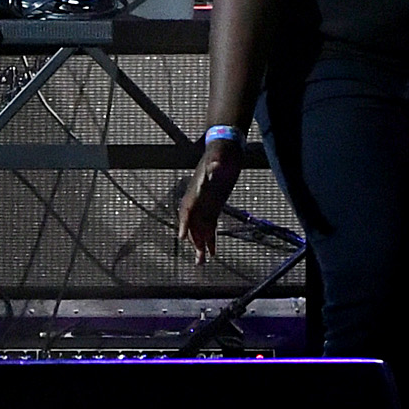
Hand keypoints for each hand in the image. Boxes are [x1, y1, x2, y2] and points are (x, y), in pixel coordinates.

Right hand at [179, 141, 242, 260]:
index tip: (182, 237)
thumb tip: (214, 165)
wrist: (226, 147)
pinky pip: (210, 225)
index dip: (184, 223)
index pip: (187, 209)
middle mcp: (198, 198)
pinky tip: (213, 251)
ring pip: (200, 227)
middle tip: (198, 258)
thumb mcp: (219, 156)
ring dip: (201, 244)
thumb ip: (215, 162)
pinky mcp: (214, 206)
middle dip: (194, 240)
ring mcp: (205, 203)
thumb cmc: (222, 151)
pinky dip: (210, 238)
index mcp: (196, 189)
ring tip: (202, 262)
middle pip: (193, 223)